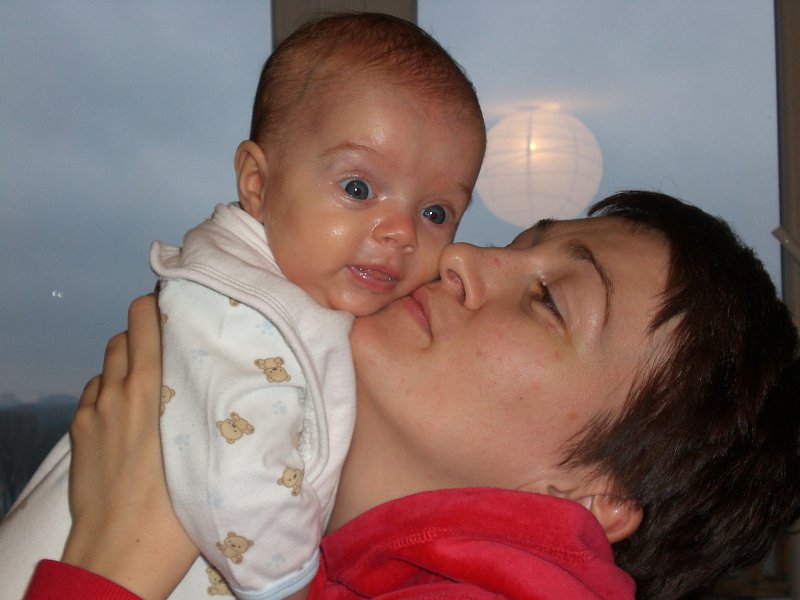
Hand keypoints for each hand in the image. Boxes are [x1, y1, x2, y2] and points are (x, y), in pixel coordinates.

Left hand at [62, 294, 197, 598]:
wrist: (121, 554)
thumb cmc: (177, 509)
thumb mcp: (209, 452)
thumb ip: (214, 411)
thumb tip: (242, 389)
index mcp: (151, 390)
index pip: (144, 322)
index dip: (156, 306)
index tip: (176, 304)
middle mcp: (117, 392)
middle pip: (123, 336)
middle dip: (144, 332)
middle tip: (170, 344)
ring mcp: (93, 413)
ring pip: (107, 364)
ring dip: (126, 361)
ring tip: (151, 380)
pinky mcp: (79, 434)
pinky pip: (93, 393)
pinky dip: (108, 390)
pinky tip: (126, 412)